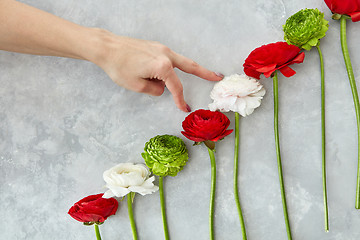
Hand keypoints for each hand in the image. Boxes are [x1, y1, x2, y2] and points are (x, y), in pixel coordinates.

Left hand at [92, 31, 223, 111]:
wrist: (107, 47)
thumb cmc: (119, 66)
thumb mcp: (137, 85)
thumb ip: (155, 90)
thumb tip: (162, 87)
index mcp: (163, 66)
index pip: (176, 87)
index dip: (180, 100)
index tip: (184, 109)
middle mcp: (166, 54)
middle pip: (190, 66)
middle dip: (205, 72)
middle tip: (217, 76)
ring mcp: (161, 48)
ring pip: (179, 62)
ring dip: (187, 70)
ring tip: (199, 75)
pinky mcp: (155, 46)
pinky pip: (168, 59)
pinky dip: (170, 68)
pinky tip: (164, 74)